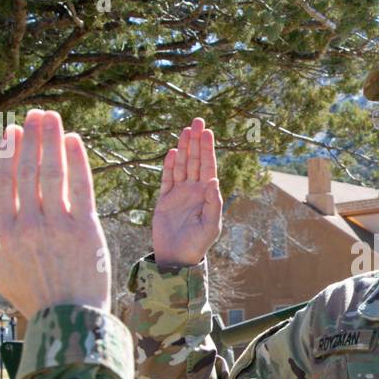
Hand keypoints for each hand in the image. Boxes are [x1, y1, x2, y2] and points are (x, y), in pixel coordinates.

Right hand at [0, 109, 112, 316]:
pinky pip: (80, 189)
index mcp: (7, 232)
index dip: (9, 153)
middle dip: (32, 139)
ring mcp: (58, 225)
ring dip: (51, 141)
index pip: (5, 183)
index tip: (14, 130)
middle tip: (36, 113)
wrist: (70, 320)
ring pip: (52, 174)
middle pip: (29, 171)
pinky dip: (77, 162)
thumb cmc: (34, 298)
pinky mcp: (85, 229)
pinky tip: (73, 140)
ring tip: (52, 117)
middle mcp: (29, 224)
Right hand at [151, 117, 222, 267]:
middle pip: (195, 161)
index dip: (207, 149)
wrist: (177, 257)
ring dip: (184, 148)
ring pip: (182, 166)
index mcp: (207, 195)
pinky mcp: (164, 199)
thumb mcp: (211, 225)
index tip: (207, 132)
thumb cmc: (198, 243)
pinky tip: (173, 152)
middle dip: (196, 142)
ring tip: (185, 130)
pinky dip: (169, 165)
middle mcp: (194, 190)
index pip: (208, 167)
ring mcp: (179, 193)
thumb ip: (213, 203)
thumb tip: (214, 180)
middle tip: (197, 121)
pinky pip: (167, 179)